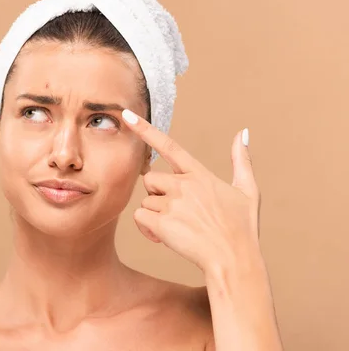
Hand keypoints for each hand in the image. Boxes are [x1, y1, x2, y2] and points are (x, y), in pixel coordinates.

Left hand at [121, 109, 261, 273]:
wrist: (235, 260)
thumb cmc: (242, 228)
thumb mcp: (248, 191)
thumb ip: (241, 160)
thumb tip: (243, 133)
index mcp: (200, 174)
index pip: (169, 145)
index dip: (146, 129)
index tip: (127, 115)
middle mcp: (184, 184)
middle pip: (150, 179)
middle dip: (157, 195)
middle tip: (177, 213)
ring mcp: (173, 203)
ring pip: (145, 201)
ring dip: (155, 215)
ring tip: (177, 228)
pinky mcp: (162, 223)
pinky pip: (139, 218)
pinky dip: (147, 229)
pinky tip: (165, 238)